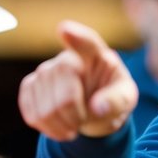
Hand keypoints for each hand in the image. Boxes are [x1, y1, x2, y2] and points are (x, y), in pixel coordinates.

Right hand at [18, 20, 137, 140]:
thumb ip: (116, 101)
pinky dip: (46, 127)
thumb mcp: (126, 100)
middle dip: (75, 117)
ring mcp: (46, 70)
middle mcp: (68, 58)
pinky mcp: (30, 85)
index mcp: (96, 55)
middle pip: (65, 94)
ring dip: (61, 126)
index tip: (64, 30)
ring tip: (74, 127)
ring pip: (45, 108)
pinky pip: (31, 112)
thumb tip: (97, 108)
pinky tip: (59, 128)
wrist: (95, 109)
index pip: (86, 43)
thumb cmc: (113, 98)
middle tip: (84, 122)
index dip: (75, 37)